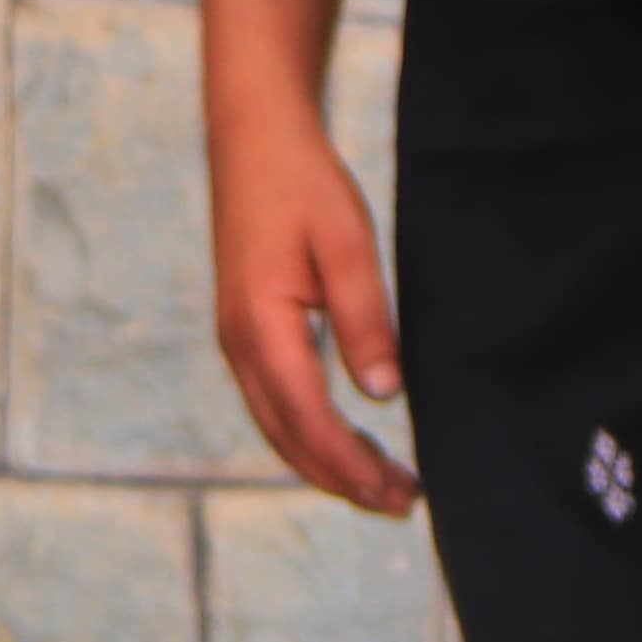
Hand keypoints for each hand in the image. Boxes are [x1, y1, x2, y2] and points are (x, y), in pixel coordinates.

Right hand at [209, 95, 415, 513]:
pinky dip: (313, 437)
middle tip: (403, 504)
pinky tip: (350, 443)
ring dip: (330, 464)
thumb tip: (383, 394)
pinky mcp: (247, 334)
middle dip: (345, 480)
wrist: (253, 137)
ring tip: (385, 486)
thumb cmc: (303, 183)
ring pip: (280, 428)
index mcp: (261, 326)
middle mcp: (240, 345)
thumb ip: (365, 318)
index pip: (309, 418)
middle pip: (290, 439)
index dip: (353, 464)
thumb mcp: (345, 242)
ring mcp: (238, 342)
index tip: (397, 493)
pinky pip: (277, 405)